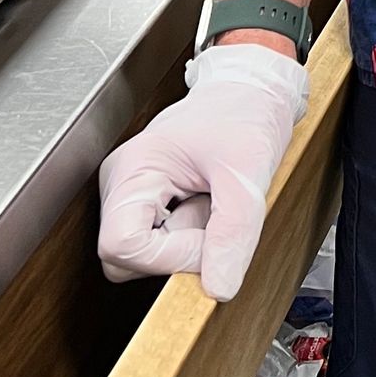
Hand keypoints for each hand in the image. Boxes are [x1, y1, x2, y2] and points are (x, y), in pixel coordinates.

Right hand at [97, 43, 309, 303]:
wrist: (254, 89)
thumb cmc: (244, 110)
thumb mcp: (247, 169)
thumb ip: (233, 230)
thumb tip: (219, 287)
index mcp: (132, 171)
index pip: (120, 247)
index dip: (168, 257)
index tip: (209, 236)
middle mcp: (123, 186)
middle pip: (127, 258)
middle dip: (177, 250)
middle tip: (214, 211)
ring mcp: (136, 197)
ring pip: (147, 256)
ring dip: (188, 242)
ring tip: (213, 199)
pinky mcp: (153, 205)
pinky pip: (164, 243)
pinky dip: (193, 234)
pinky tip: (208, 203)